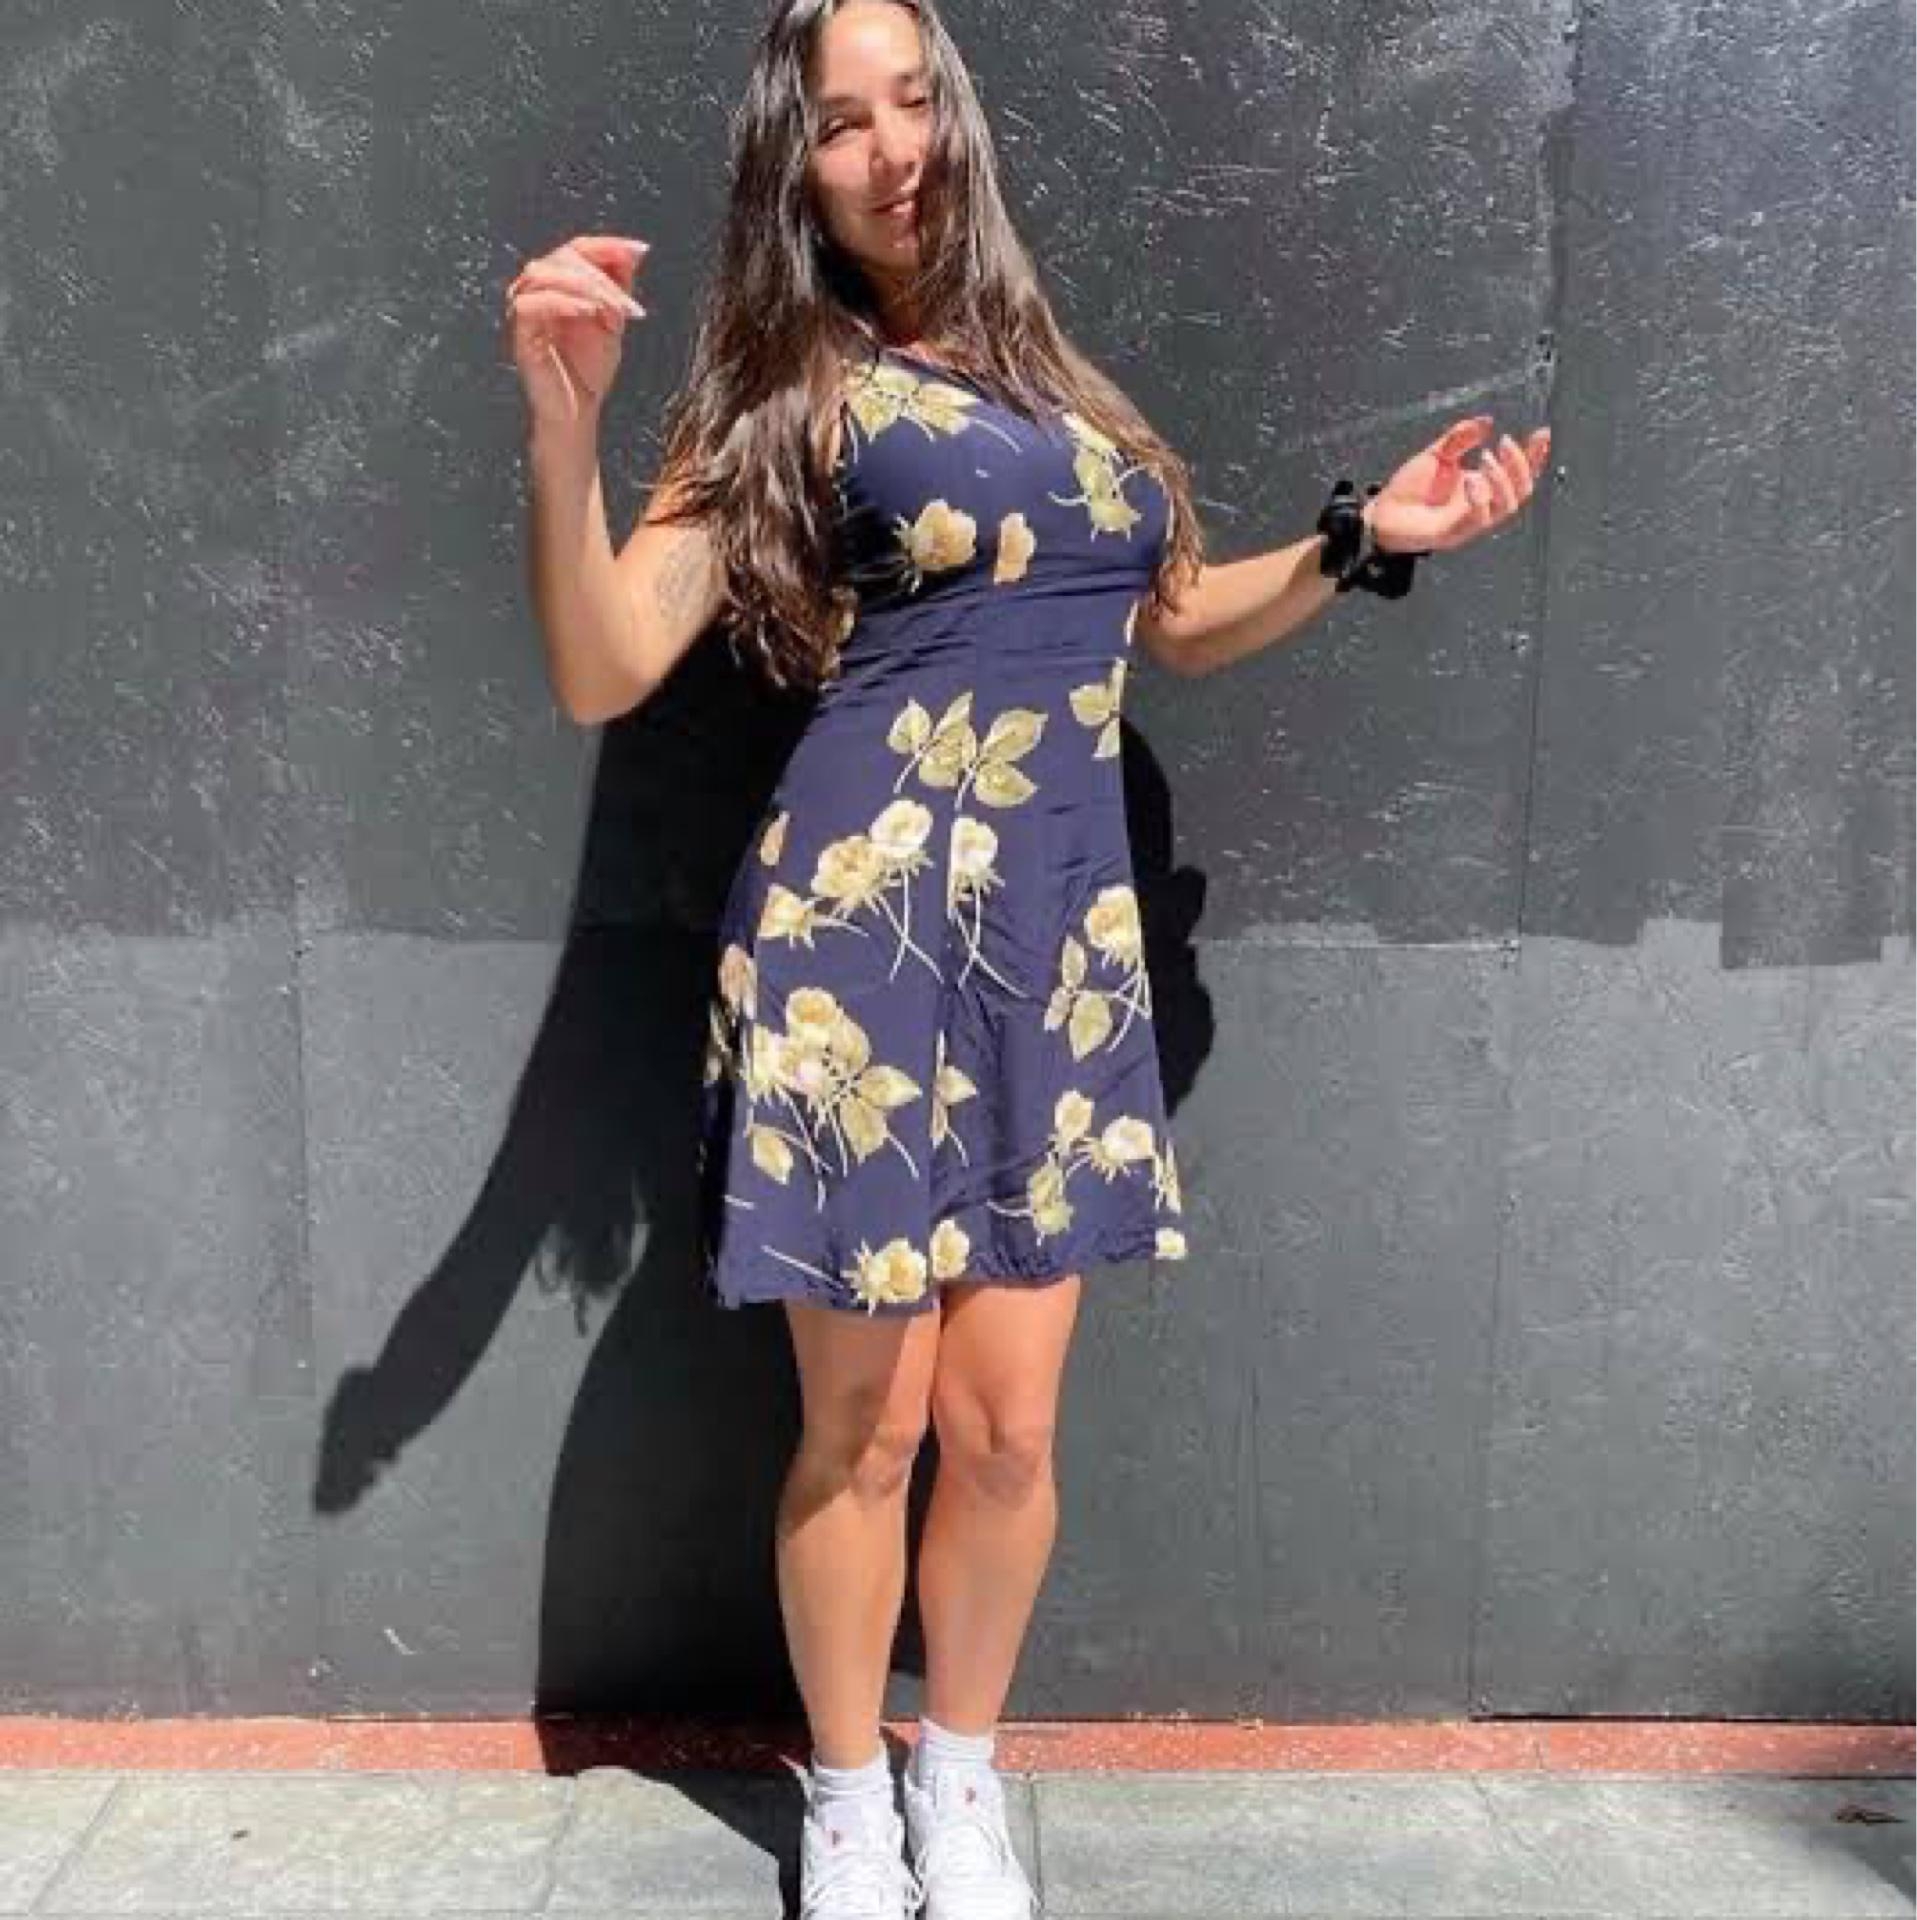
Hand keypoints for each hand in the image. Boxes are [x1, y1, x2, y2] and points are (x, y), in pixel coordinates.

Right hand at [502, 234, 649, 429]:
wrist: (578, 412)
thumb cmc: (590, 370)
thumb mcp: (614, 321)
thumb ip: (620, 285)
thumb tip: (635, 249)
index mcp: (557, 284)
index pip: (577, 248)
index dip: (606, 245)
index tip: (640, 250)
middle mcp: (536, 290)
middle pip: (563, 257)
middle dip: (602, 276)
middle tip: (630, 307)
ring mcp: (524, 310)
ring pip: (544, 274)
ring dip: (585, 287)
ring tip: (612, 311)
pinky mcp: (520, 333)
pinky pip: (531, 304)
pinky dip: (562, 302)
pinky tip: (588, 312)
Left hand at [1362, 416, 1551, 554]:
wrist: (1380, 515)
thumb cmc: (1406, 490)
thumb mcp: (1437, 455)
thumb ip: (1461, 437)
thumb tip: (1486, 420)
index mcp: (1482, 488)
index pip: (1519, 474)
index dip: (1535, 456)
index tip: (1542, 433)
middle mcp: (1481, 506)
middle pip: (1522, 490)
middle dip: (1521, 465)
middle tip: (1505, 443)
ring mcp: (1470, 522)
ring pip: (1507, 506)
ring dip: (1503, 479)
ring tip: (1485, 457)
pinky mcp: (1454, 533)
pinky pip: (1479, 519)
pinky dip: (1480, 498)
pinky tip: (1471, 480)